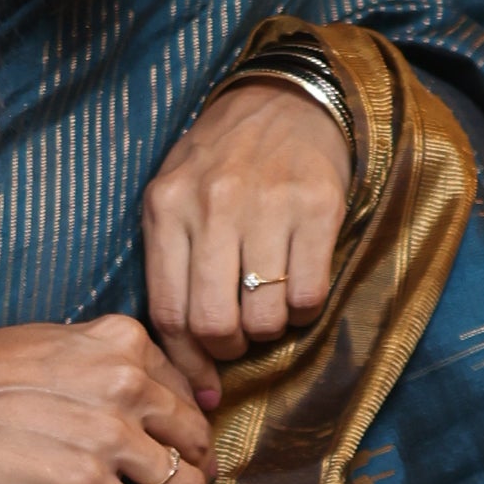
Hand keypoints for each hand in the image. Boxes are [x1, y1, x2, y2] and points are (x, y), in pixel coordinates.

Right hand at [0, 313, 220, 483]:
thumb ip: (113, 366)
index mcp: (127, 344)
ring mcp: (111, 437)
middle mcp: (130, 385)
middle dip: (190, 469)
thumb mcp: (63, 342)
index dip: (184, 428)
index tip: (176, 448)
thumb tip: (149, 406)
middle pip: (195, 440)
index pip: (187, 393)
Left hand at [141, 83, 350, 384]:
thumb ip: (171, 266)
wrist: (282, 99)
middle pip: (213, 322)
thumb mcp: (175, 197)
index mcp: (167, 208)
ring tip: (270, 305)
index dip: (186, 362)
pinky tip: (299, 285)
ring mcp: (266, 205)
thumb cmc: (221, 161)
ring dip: (269, 329)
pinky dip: (304, 310)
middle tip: (239, 337)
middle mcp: (212, 205)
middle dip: (228, 348)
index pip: (167, 312)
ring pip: (264, 316)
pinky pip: (308, 294)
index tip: (203, 385)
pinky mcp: (316, 207)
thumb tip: (187, 360)